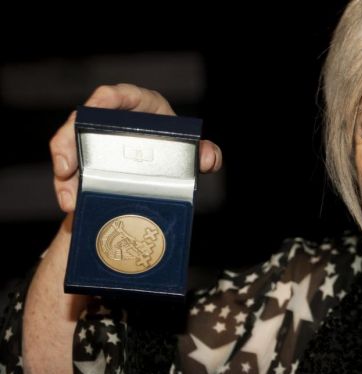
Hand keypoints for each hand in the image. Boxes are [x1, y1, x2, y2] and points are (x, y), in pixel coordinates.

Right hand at [50, 83, 221, 212]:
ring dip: (64, 172)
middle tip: (66, 168)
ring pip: (70, 147)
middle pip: (82, 121)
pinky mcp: (88, 160)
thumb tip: (209, 158)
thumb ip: (206, 154)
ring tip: (68, 197)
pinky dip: (67, 185)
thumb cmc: (178, 149)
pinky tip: (70, 202)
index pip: (120, 94)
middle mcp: (114, 119)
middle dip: (68, 142)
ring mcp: (96, 139)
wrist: (167, 172)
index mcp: (141, 107)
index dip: (106, 98)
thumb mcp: (192, 152)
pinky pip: (71, 169)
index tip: (96, 106)